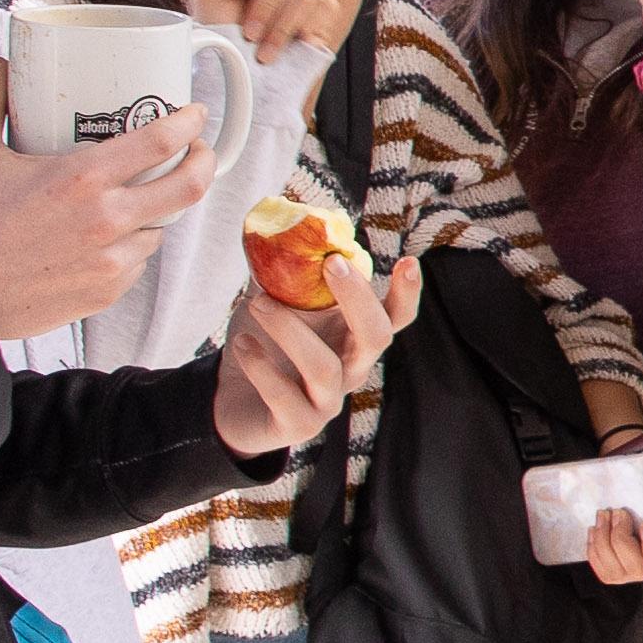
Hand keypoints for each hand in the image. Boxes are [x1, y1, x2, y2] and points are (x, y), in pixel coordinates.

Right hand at [0, 76, 214, 338]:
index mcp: (82, 179)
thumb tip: (0, 68)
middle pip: (188, 187)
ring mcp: (111, 262)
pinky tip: (109, 234)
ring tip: (139, 194)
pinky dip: (132, 244)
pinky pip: (138, 262)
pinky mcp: (105, 293)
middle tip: (196, 150)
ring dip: (158, 208)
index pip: (161, 142)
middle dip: (202, 162)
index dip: (189, 122)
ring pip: (162, 227)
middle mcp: (106, 221)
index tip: (194, 113)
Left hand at [208, 237, 413, 458]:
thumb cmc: (264, 343)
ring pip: (323, 366)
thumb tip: (280, 217)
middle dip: (357, 298)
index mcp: (353, 336)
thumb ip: (284, 268)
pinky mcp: (298, 425)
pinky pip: (285, 396)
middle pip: (375, 336)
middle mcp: (352, 368)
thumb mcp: (276, 300)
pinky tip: (241, 344)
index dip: (407, 293)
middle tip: (330, 264)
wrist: (233, 399)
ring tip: (257, 303)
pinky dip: (261, 367)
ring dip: (290, 329)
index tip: (408, 261)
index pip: (395, 317)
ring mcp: (327, 400)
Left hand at [576, 419, 642, 583]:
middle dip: (620, 540)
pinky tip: (595, 530)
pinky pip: (604, 571)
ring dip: (603, 543)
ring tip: (602, 515)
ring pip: (616, 571)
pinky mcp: (618, 567)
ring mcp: (638, 568)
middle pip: (637, 568)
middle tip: (616, 512)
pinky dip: (594, 551)